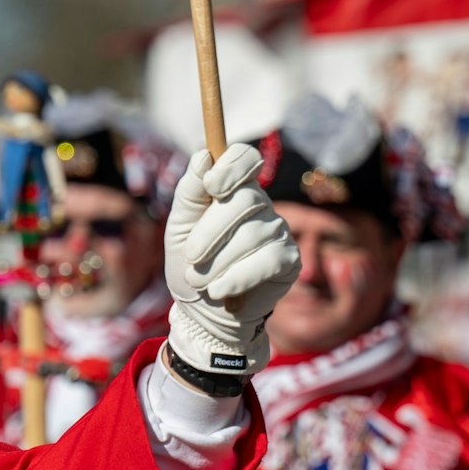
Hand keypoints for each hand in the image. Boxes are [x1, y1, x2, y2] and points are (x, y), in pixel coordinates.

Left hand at [165, 144, 301, 377]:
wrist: (201, 313)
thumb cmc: (190, 265)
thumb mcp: (179, 228)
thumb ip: (190, 192)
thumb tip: (204, 156)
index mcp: (233, 189)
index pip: (246, 157)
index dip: (232, 167)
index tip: (211, 186)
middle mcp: (260, 205)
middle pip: (245, 199)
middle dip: (210, 232)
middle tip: (192, 258)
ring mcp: (277, 231)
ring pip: (251, 234)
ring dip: (218, 263)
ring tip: (201, 282)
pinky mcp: (288, 260)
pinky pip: (267, 261)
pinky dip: (237, 278)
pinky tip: (220, 292)